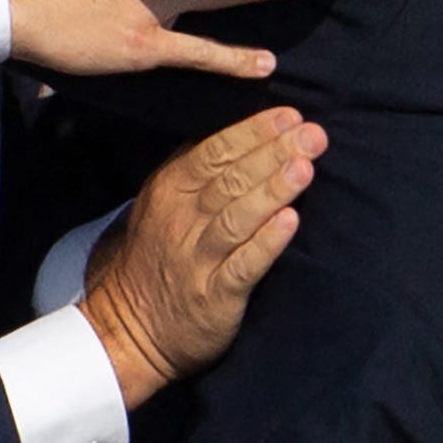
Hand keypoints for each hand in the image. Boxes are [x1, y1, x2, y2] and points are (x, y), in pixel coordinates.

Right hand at [78, 106, 322, 409]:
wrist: (130, 328)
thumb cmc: (159, 255)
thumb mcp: (163, 204)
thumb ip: (196, 167)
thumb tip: (243, 128)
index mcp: (170, 190)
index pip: (214, 152)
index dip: (253, 132)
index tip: (290, 115)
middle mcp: (181, 221)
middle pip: (231, 179)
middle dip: (274, 153)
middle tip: (313, 134)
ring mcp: (196, 259)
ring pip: (237, 218)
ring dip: (273, 190)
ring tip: (305, 167)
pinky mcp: (214, 296)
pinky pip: (243, 265)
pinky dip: (267, 243)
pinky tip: (290, 222)